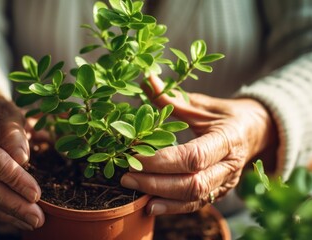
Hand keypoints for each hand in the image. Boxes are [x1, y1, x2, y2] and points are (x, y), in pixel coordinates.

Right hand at [0, 86, 43, 229]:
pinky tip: (24, 221)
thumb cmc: (0, 118)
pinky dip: (6, 216)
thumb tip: (21, 157)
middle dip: (15, 204)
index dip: (15, 179)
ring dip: (12, 214)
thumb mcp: (8, 114)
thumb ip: (13, 131)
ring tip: (36, 222)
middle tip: (38, 217)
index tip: (36, 193)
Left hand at [121, 75, 277, 214]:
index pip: (194, 156)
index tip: (134, 156)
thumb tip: (147, 80)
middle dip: (156, 182)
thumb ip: (173, 99)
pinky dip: (172, 207)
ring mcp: (226, 182)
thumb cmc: (228, 116)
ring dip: (161, 197)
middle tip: (127, 176)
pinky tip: (150, 205)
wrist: (257, 132)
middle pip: (192, 182)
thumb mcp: (203, 105)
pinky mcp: (219, 192)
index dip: (162, 160)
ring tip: (133, 190)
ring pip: (193, 197)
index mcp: (228, 139)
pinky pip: (196, 204)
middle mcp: (229, 165)